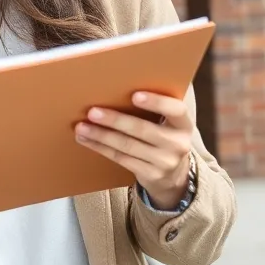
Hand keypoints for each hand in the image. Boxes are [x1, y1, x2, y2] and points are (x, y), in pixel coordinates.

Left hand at [75, 91, 192, 209]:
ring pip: (127, 146)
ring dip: (101, 135)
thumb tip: (113, 88)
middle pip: (143, 130)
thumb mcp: (167, 124)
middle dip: (115, 120)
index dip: (157, 102)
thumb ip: (153, 109)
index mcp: (183, 124)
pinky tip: (86, 139)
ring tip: (81, 126)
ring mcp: (165, 162)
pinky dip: (100, 147)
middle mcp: (178, 144)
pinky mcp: (151, 175)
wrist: (174, 176)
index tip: (135, 95)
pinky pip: (121, 159)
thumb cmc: (163, 137)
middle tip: (92, 112)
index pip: (176, 110)